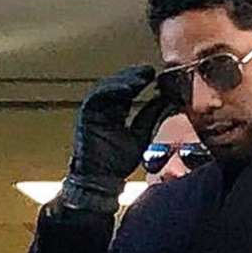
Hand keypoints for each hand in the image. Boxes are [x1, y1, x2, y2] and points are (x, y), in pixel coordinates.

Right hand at [60, 64, 171, 212]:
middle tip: (149, 72)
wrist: (100, 180)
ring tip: (141, 78)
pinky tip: (127, 89)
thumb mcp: (141, 136)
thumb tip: (165, 101)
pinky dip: (112, 90)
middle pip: (118, 84)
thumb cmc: (117, 163)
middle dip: (134, 76)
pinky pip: (97, 96)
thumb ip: (149, 118)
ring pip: (108, 87)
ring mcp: (94, 111)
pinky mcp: (86, 115)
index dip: (140, 81)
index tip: (155, 76)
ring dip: (125, 80)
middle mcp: (104, 108)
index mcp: (116, 112)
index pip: (128, 90)